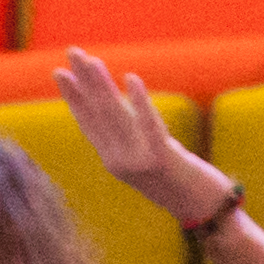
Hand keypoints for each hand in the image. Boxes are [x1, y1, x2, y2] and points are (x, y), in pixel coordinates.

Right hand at [54, 53, 235, 223]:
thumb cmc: (183, 186)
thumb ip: (136, 139)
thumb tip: (125, 110)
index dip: (73, 97)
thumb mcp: (153, 160)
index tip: (60, 72)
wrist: (203, 212)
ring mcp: (138, 161)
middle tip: (72, 52)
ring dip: (103, 84)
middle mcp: (119, 161)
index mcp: (113, 161)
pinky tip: (132, 78)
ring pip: (116, 116)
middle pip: (98, 114)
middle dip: (84, 80)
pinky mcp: (162, 160)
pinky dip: (139, 100)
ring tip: (91, 60)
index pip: (88, 123)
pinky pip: (148, 125)